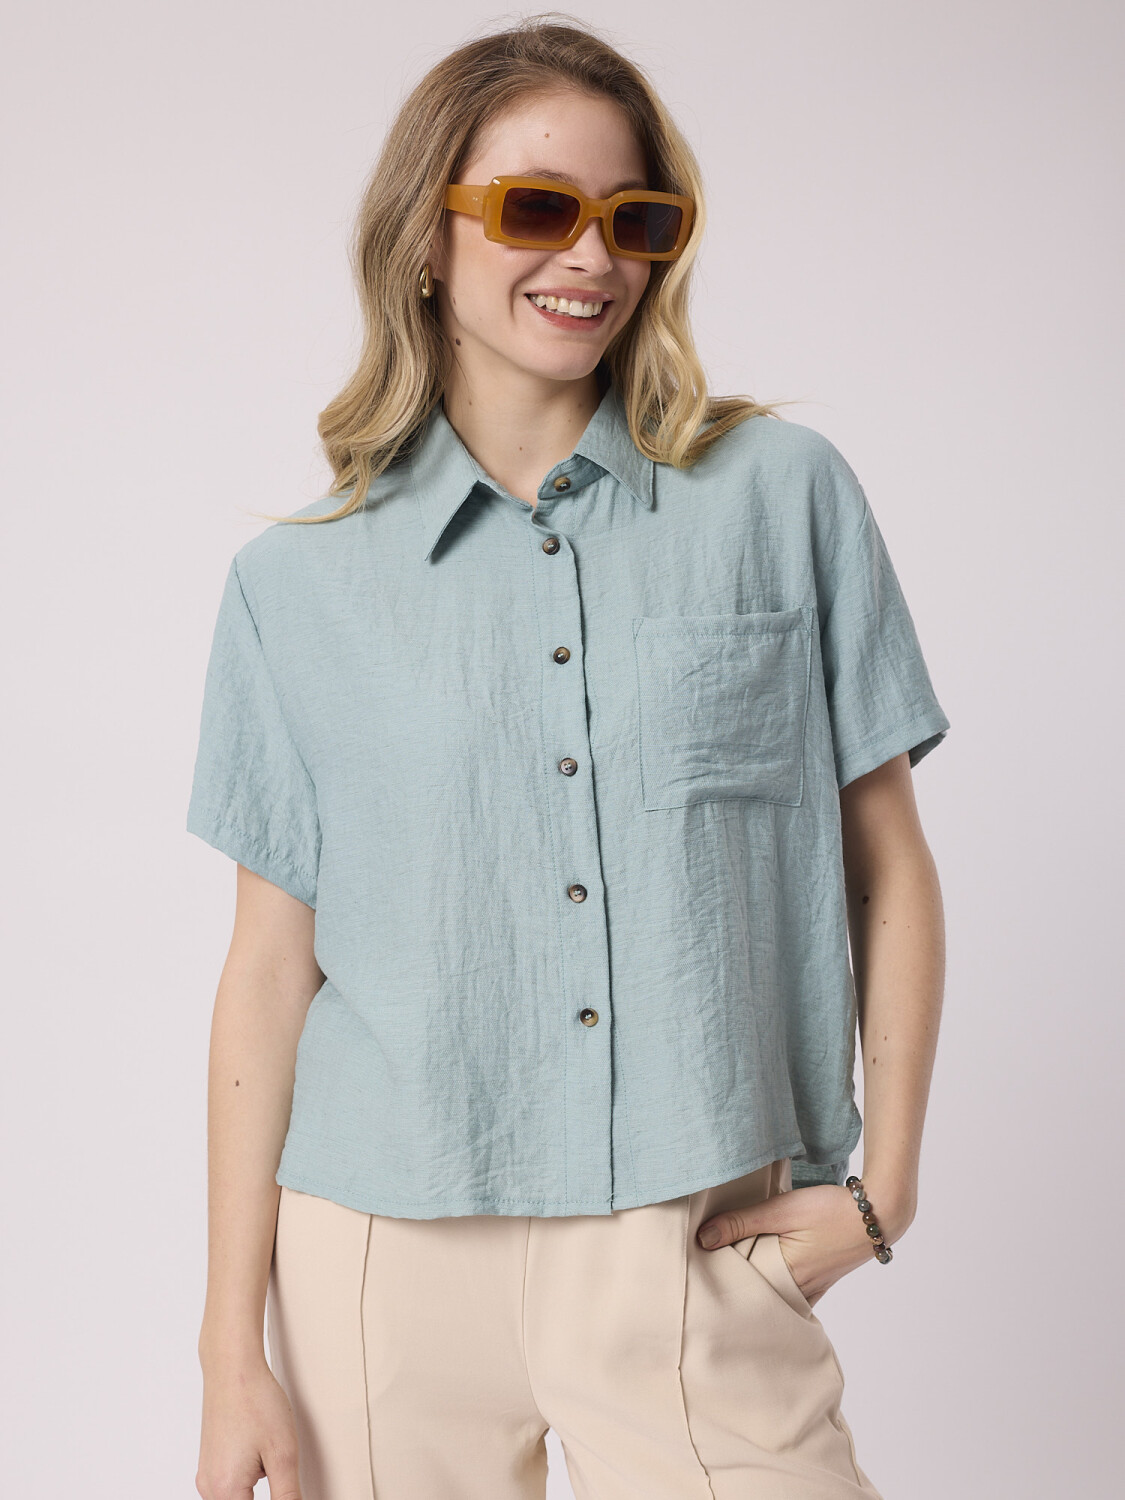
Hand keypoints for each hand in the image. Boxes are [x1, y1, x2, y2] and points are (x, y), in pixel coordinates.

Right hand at [196, 1356, 302, 1499]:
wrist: (232, 1366)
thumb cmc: (255, 1400)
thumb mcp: (283, 1454)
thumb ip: (288, 1496)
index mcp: (225, 1491)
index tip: (284, 1482)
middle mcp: (209, 1488)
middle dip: (269, 1494)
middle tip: (277, 1462)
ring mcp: (207, 1474)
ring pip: (237, 1497)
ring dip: (258, 1488)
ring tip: (270, 1451)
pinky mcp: (210, 1461)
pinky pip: (230, 1483)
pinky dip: (249, 1477)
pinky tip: (261, 1450)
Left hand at [695, 1179, 913, 1307]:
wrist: (879, 1212)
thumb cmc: (831, 1209)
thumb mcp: (783, 1208)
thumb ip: (743, 1221)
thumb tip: (704, 1238)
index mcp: (788, 1277)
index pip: (745, 1292)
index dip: (722, 1286)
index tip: (700, 1281)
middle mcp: (801, 1290)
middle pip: (759, 1297)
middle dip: (736, 1292)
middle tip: (707, 1285)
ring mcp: (814, 1288)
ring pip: (776, 1295)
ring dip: (757, 1288)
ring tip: (729, 1278)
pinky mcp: (822, 1279)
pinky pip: (792, 1292)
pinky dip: (776, 1286)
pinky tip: (764, 1277)